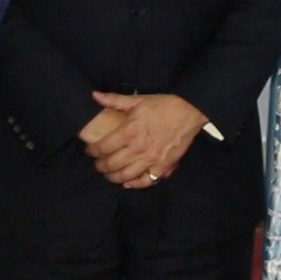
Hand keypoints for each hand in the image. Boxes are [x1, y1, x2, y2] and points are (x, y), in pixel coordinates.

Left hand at [87, 92, 207, 188]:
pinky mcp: (163, 166)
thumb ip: (114, 100)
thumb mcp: (138, 100)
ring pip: (125, 176)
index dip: (92, 151)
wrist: (190, 111)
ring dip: (113, 177)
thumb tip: (95, 95)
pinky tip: (127, 182)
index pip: (103, 148)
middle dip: (100, 166)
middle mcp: (138, 149)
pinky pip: (145, 181)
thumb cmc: (163, 105)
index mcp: (129, 132)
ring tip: (109, 173)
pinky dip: (134, 184)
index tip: (90, 150)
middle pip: (111, 165)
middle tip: (98, 163)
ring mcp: (151, 160)